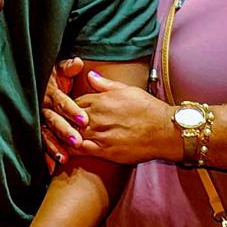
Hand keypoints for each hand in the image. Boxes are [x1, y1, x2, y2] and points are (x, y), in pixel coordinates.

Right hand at [40, 58, 89, 169]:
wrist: (35, 82)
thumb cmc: (53, 76)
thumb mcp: (59, 68)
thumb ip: (68, 67)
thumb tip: (77, 63)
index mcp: (49, 92)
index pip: (61, 101)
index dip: (71, 110)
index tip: (84, 119)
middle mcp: (42, 107)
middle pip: (53, 121)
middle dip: (64, 132)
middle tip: (77, 142)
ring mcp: (38, 120)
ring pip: (45, 135)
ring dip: (54, 147)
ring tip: (64, 159)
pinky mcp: (37, 131)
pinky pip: (41, 144)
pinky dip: (46, 156)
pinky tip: (51, 168)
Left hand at [59, 69, 174, 166]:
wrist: (165, 131)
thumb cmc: (149, 109)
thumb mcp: (128, 90)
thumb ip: (105, 84)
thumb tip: (90, 75)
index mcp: (102, 100)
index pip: (76, 101)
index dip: (72, 106)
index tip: (71, 111)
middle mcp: (98, 116)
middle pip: (70, 117)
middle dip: (65, 120)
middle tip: (61, 124)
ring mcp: (100, 134)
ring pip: (72, 132)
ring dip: (66, 134)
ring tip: (61, 136)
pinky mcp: (105, 151)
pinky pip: (80, 149)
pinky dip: (72, 148)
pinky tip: (68, 149)